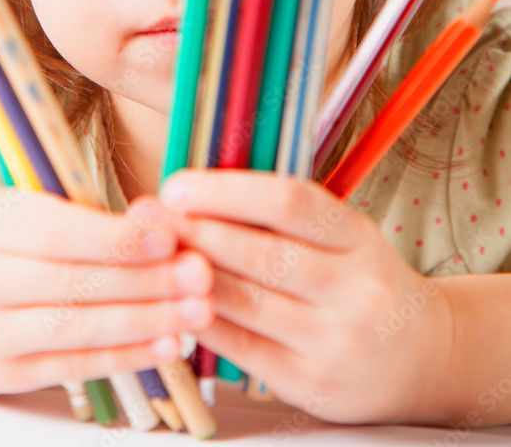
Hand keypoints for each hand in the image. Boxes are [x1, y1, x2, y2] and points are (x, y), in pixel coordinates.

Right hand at [0, 187, 213, 394]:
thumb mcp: (11, 211)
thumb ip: (76, 214)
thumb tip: (154, 218)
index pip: (56, 231)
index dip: (116, 238)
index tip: (169, 237)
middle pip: (72, 283)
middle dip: (145, 280)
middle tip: (201, 274)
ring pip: (77, 328)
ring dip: (145, 320)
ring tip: (197, 311)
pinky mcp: (0, 373)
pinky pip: (73, 365)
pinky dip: (124, 356)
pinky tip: (165, 344)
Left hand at [139, 169, 453, 424]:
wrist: (422, 357)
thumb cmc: (361, 280)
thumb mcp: (343, 236)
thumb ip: (283, 217)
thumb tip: (198, 189)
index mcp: (358, 237)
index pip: (291, 202)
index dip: (229, 191)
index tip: (178, 185)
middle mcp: (354, 289)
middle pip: (262, 254)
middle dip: (197, 232)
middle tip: (148, 218)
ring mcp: (336, 342)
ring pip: (247, 303)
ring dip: (190, 276)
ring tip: (152, 256)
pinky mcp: (314, 385)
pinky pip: (244, 349)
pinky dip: (203, 322)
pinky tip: (173, 303)